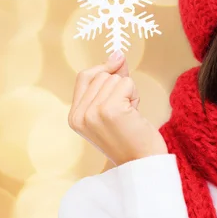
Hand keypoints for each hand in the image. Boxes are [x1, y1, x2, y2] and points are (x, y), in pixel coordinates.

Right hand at [68, 51, 167, 166]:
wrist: (142, 163)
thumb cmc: (131, 136)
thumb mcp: (113, 107)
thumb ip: (111, 82)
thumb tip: (117, 54)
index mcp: (74, 117)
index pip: (84, 76)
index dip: (103, 67)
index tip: (119, 64)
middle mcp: (79, 115)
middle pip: (101, 75)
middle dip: (120, 86)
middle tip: (127, 110)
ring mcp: (92, 112)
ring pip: (115, 78)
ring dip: (129, 92)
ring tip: (130, 115)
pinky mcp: (109, 110)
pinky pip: (126, 83)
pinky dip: (134, 95)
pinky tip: (134, 114)